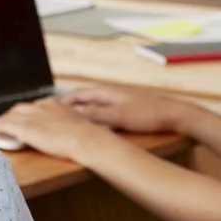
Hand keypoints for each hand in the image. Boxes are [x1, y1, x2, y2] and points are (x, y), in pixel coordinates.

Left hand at [0, 97, 116, 161]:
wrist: (84, 138)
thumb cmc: (86, 134)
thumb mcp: (77, 123)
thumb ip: (68, 122)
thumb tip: (70, 129)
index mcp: (53, 104)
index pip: (34, 105)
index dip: (27, 112)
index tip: (25, 116)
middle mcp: (40, 107)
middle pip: (20, 108)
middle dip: (13, 114)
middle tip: (8, 120)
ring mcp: (32, 117)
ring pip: (11, 115)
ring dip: (4, 120)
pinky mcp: (25, 128)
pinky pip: (6, 125)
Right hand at [58, 85, 189, 134]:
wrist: (174, 114)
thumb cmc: (147, 113)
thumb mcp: (118, 116)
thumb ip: (95, 115)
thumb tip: (71, 115)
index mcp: (105, 92)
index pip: (76, 95)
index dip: (61, 103)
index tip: (47, 111)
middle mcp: (109, 93)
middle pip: (83, 100)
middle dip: (69, 108)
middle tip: (54, 119)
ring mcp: (117, 101)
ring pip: (93, 106)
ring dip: (81, 114)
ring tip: (69, 124)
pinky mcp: (125, 110)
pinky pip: (102, 113)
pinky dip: (93, 118)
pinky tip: (93, 128)